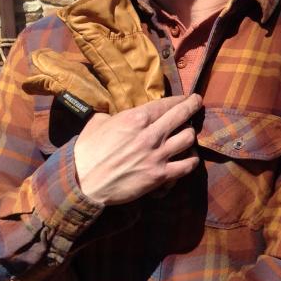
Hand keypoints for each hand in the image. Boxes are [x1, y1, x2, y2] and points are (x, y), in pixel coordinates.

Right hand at [74, 94, 202, 205]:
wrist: (82, 182)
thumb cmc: (87, 151)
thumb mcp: (98, 123)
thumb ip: (115, 115)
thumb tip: (122, 113)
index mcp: (136, 118)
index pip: (166, 104)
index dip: (179, 99)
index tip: (185, 97)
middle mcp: (151, 135)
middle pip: (183, 115)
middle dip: (193, 106)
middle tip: (198, 102)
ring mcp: (158, 156)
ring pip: (189, 138)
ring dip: (190, 135)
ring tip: (188, 134)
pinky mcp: (160, 175)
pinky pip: (187, 165)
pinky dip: (191, 160)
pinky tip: (189, 158)